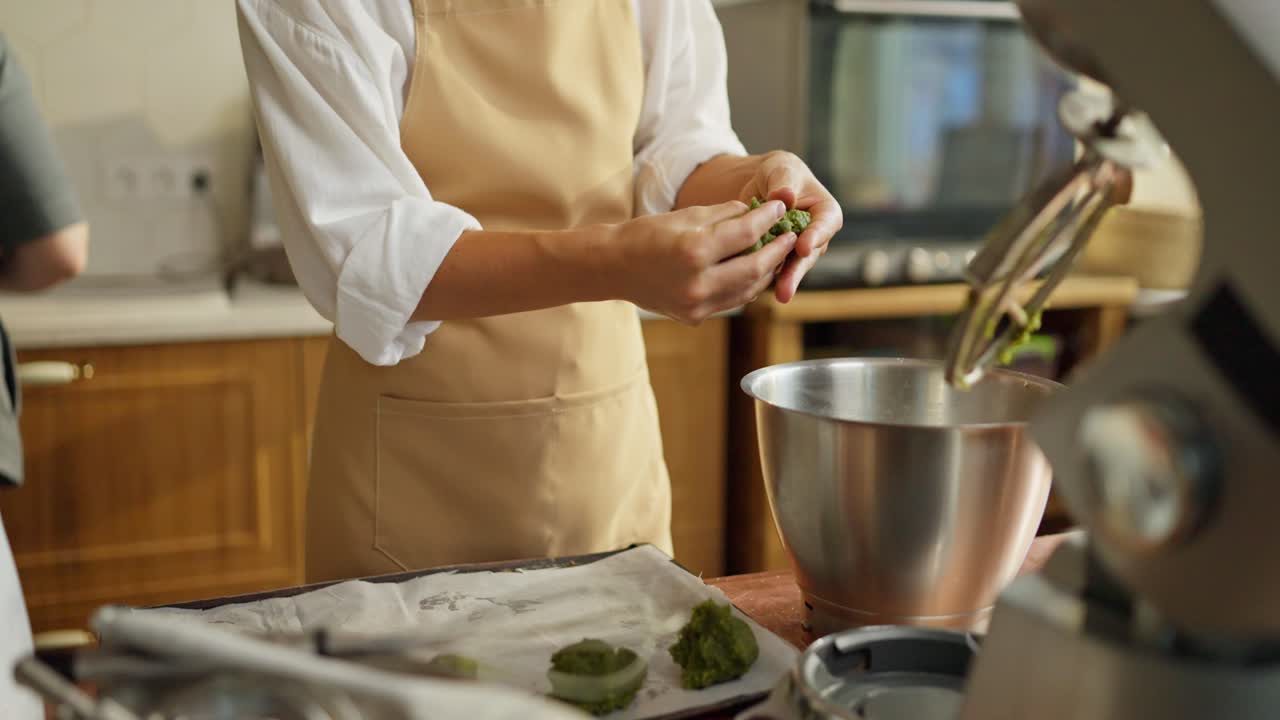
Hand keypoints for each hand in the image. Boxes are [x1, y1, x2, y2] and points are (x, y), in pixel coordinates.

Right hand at [610, 200, 797, 324]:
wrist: (613, 268)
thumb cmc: (646, 235)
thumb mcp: (685, 215)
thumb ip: (724, 214)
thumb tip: (756, 212)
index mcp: (693, 251)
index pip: (745, 234)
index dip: (768, 218)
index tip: (780, 208)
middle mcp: (697, 283)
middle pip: (754, 267)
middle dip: (777, 250)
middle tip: (790, 236)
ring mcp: (697, 305)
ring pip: (748, 289)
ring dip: (767, 271)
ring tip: (777, 254)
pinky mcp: (696, 317)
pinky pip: (732, 300)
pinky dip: (748, 286)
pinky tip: (755, 272)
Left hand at [738, 151, 841, 302]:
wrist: (760, 185)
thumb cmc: (777, 173)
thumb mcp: (781, 169)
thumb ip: (783, 181)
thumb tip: (785, 196)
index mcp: (825, 212)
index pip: (826, 224)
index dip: (816, 236)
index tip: (803, 247)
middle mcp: (816, 235)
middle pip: (809, 254)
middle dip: (797, 271)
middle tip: (787, 287)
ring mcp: (797, 251)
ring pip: (792, 267)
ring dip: (784, 281)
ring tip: (779, 295)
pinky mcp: (779, 259)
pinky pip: (772, 270)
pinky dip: (763, 277)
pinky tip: (750, 287)